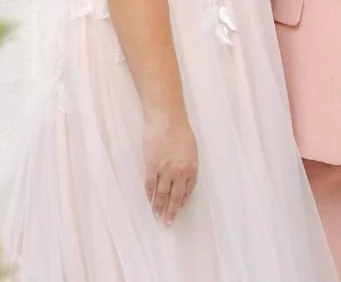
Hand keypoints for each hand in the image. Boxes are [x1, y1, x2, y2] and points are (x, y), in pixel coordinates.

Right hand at [143, 106, 197, 224]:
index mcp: (191, 167)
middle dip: (172, 211)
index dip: (182, 201)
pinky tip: (149, 199)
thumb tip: (183, 174)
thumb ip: (188, 162)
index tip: (179, 208)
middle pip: (175, 197)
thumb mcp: (191, 147)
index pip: (187, 190)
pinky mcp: (151, 165)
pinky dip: (149, 193)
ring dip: (159, 206)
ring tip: (157, 215)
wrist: (166, 116)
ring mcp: (165, 170)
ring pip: (162, 194)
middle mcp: (179, 172)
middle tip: (168, 222)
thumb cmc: (179, 127)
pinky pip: (150, 184)